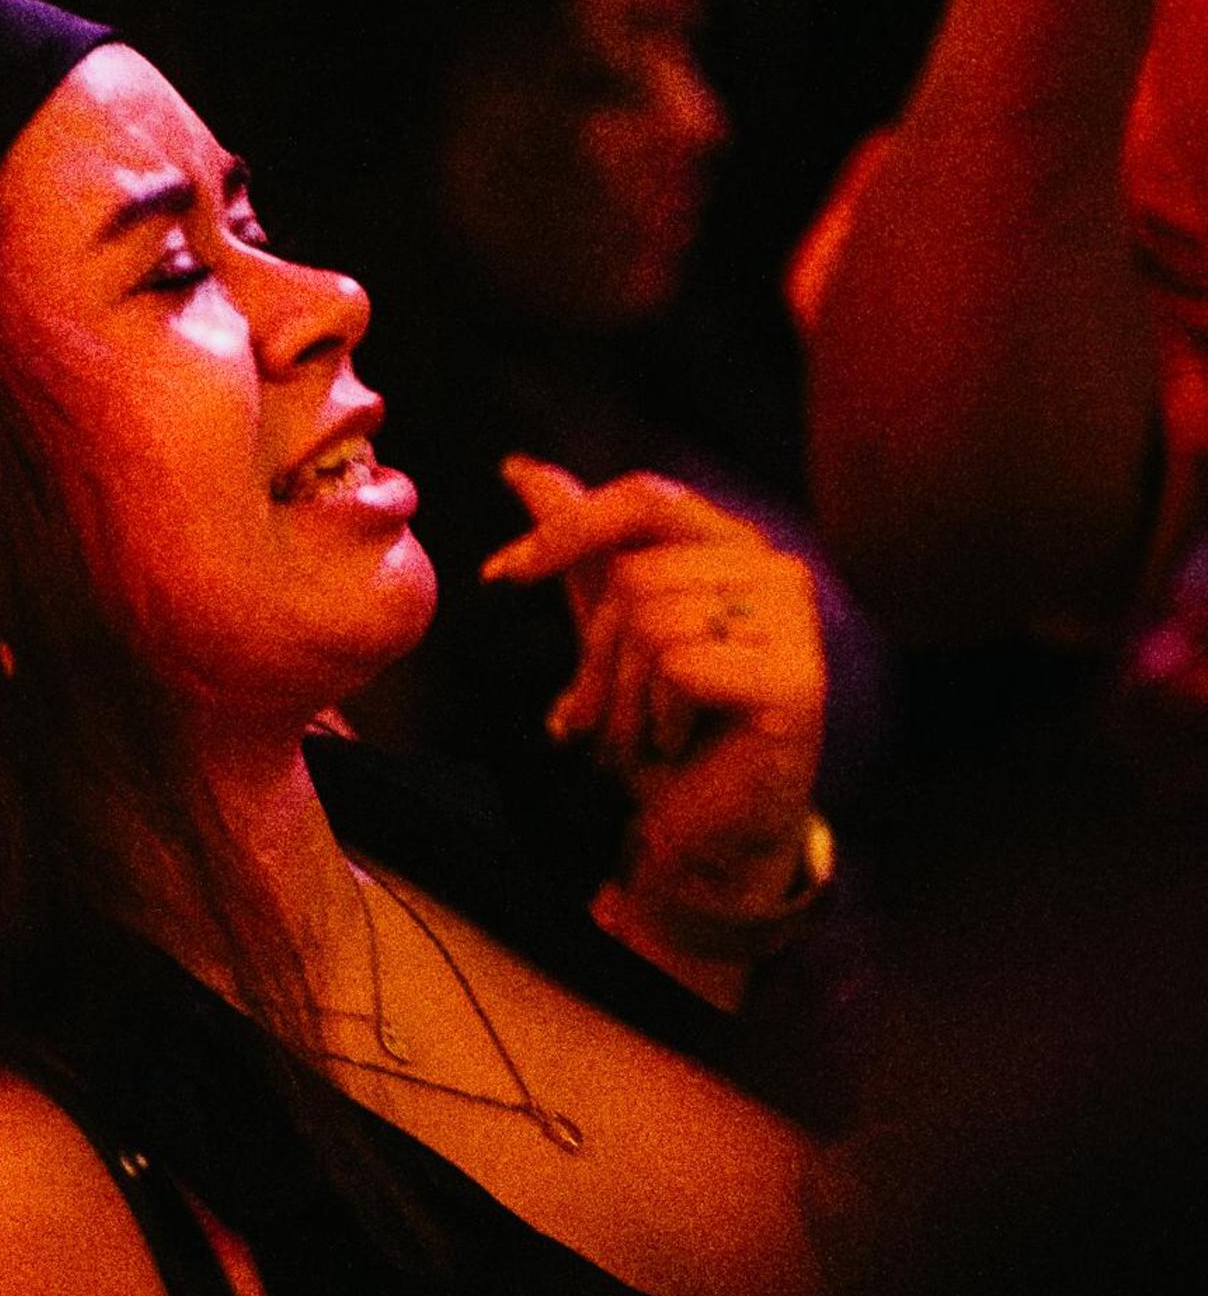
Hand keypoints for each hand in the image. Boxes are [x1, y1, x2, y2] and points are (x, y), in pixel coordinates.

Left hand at [481, 460, 825, 922]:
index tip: (499, 574)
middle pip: (634, 570)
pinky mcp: (795, 678)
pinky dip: (655, 717)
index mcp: (735, 544)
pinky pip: (677, 667)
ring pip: (650, 620)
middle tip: (597, 713)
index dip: (566, 530)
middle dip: (595, 653)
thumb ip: (578, 546)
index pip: (644, 498)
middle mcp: (776, 569)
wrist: (706, 828)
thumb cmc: (663, 726)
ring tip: (644, 734)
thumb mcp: (606, 625)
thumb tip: (521, 466)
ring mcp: (795, 622)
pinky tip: (678, 745)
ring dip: (623, 696)